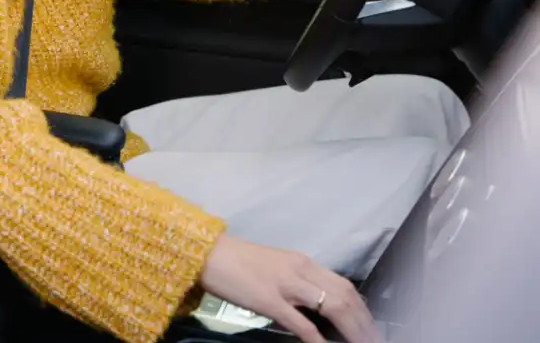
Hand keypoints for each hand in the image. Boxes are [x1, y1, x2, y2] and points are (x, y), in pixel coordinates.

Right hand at [200, 233, 382, 342]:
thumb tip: (316, 305)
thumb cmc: (239, 261)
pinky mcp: (270, 300)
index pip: (344, 285)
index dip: (363, 310)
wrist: (209, 253)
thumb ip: (297, 282)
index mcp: (302, 262)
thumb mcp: (275, 267)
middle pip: (346, 295)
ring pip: (333, 306)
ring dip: (353, 331)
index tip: (372, 330)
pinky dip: (319, 341)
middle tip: (377, 342)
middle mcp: (300, 269)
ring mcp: (286, 284)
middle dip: (365, 324)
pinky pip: (302, 324)